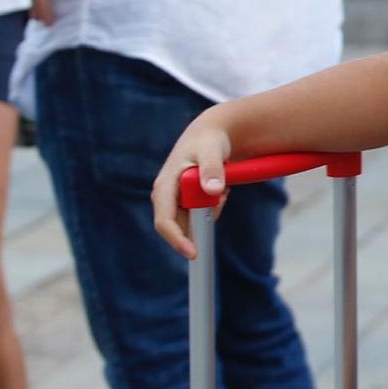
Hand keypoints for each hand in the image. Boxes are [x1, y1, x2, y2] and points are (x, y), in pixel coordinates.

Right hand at [150, 106, 234, 257]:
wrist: (211, 135)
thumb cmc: (209, 141)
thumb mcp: (211, 151)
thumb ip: (212, 168)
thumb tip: (213, 191)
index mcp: (164, 186)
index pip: (164, 220)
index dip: (177, 239)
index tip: (193, 253)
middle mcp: (165, 195)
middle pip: (181, 225)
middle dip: (204, 217)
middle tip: (222, 192)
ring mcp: (175, 199)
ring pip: (196, 219)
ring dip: (212, 208)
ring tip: (220, 183)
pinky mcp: (186, 201)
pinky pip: (203, 213)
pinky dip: (214, 204)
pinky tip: (219, 186)